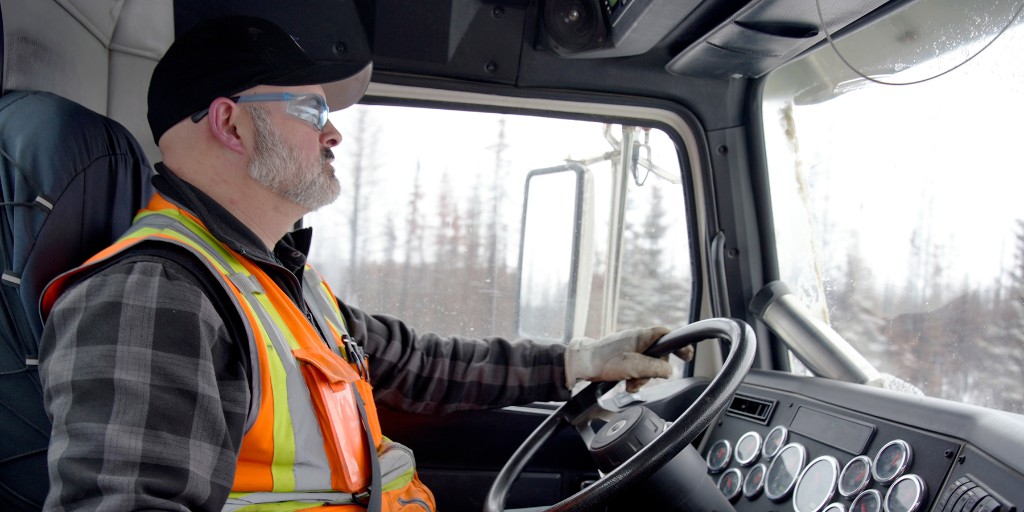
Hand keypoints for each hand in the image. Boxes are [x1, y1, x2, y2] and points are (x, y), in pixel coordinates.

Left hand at [564, 326, 693, 392]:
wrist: (581, 364)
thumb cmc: (604, 361)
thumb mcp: (635, 366)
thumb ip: (656, 368)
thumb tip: (669, 371)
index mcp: (641, 336)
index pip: (666, 335)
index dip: (678, 344)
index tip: (686, 355)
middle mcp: (636, 339)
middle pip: (658, 354)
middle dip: (653, 370)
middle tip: (642, 379)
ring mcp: (629, 347)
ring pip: (647, 363)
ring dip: (641, 377)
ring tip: (630, 384)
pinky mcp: (622, 356)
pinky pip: (636, 367)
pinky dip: (634, 377)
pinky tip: (626, 383)